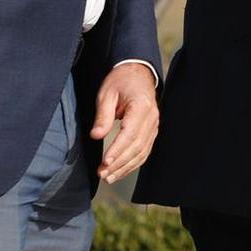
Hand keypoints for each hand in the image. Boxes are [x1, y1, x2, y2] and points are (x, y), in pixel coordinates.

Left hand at [90, 61, 158, 181]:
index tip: (105, 162)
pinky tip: (121, 171)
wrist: (137, 73)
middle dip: (119, 163)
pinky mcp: (152, 131)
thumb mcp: (107, 93)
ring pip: (142, 152)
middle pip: (137, 146)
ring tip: (109, 177)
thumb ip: (103, 115)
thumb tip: (96, 136)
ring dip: (125, 167)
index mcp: (141, 106)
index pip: (130, 133)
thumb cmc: (121, 81)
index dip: (118, 150)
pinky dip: (133, 163)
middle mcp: (152, 118)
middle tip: (102, 174)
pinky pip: (145, 151)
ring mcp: (154, 126)